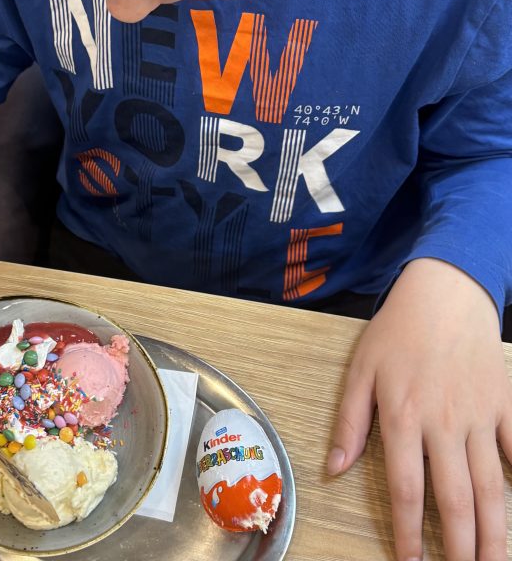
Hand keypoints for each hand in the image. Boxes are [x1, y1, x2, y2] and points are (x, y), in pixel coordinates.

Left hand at [328, 258, 511, 560]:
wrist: (445, 291)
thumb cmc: (398, 330)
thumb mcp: (361, 370)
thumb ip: (349, 422)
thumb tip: (333, 470)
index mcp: (403, 416)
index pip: (407, 490)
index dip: (410, 533)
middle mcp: (443, 423)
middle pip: (456, 499)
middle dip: (462, 548)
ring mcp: (480, 416)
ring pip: (493, 487)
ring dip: (495, 533)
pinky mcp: (505, 404)